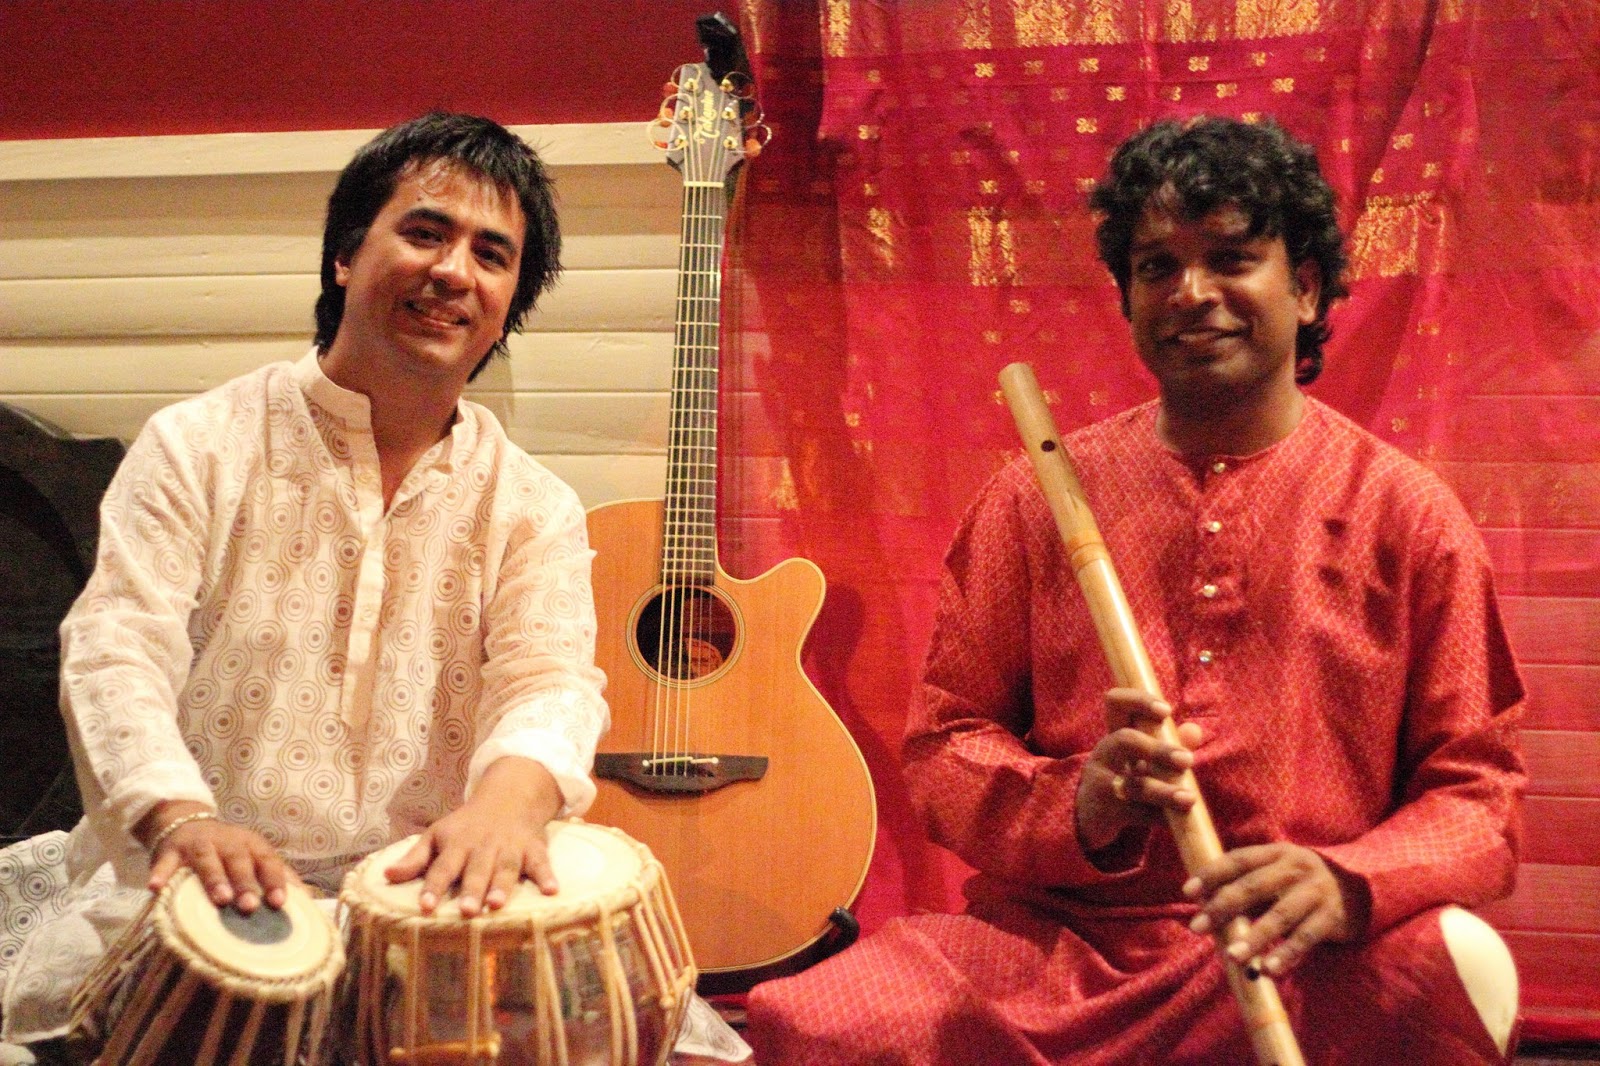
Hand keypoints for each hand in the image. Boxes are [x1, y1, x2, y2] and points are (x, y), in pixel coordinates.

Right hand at [139, 801, 292, 912]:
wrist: (187, 823)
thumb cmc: (228, 852)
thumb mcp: (253, 857)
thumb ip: (276, 876)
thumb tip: (307, 902)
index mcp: (251, 845)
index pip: (268, 860)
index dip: (274, 880)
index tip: (280, 903)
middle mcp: (227, 842)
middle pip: (238, 860)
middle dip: (245, 882)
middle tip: (249, 906)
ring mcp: (199, 844)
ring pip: (207, 859)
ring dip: (213, 878)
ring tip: (219, 899)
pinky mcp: (171, 850)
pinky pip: (166, 862)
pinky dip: (161, 873)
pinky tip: (156, 888)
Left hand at [384, 756, 563, 916]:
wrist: (508, 796)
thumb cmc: (466, 825)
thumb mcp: (437, 835)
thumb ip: (415, 858)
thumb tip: (386, 876)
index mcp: (457, 845)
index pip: (442, 867)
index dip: (433, 886)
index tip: (425, 907)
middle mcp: (483, 847)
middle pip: (476, 870)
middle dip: (471, 890)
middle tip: (465, 911)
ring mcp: (510, 847)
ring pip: (505, 868)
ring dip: (502, 886)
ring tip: (496, 906)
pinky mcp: (533, 849)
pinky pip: (541, 862)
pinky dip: (547, 876)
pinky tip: (552, 891)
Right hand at [1076, 689, 1202, 852]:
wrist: (1088, 815)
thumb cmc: (1123, 776)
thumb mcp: (1143, 758)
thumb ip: (1170, 742)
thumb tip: (1195, 730)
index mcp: (1116, 733)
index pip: (1116, 704)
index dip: (1139, 702)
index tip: (1166, 711)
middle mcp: (1105, 754)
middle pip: (1125, 741)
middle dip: (1157, 749)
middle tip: (1187, 760)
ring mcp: (1102, 783)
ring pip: (1133, 785)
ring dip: (1163, 791)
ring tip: (1189, 798)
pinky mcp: (1105, 812)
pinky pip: (1136, 814)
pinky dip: (1160, 818)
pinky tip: (1178, 822)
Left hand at [1183, 842, 1365, 976]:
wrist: (1362, 889)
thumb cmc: (1303, 883)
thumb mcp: (1279, 872)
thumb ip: (1248, 884)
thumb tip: (1204, 904)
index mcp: (1277, 853)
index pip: (1239, 859)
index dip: (1212, 873)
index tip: (1188, 891)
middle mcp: (1295, 868)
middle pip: (1253, 886)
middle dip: (1222, 907)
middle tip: (1196, 927)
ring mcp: (1315, 892)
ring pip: (1279, 916)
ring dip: (1254, 937)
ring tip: (1232, 955)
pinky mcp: (1331, 918)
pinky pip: (1305, 939)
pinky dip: (1286, 955)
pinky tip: (1269, 970)